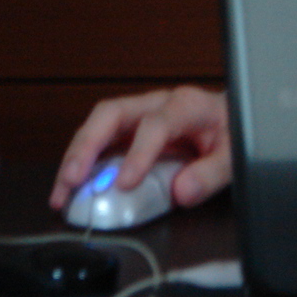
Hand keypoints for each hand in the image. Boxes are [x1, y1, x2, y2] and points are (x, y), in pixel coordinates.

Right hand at [49, 85, 231, 211]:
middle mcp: (155, 104)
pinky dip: (81, 166)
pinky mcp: (127, 132)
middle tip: (72, 178)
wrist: (232, 119)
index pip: (156, 124)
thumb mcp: (235, 153)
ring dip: (75, 158)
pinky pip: (99, 144)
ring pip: (97, 127)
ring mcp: (138, 116)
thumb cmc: (231, 132)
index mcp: (186, 105)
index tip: (124, 183)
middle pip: (111, 114)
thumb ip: (212, 173)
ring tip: (61, 191)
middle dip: (87, 146)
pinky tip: (70, 188)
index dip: (138, 153)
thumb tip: (182, 191)